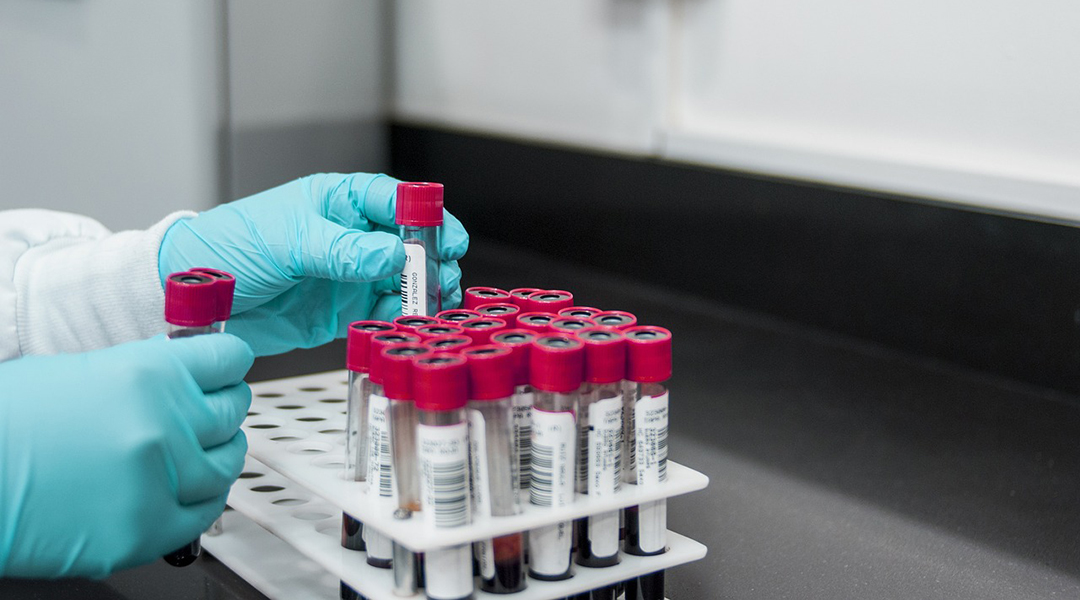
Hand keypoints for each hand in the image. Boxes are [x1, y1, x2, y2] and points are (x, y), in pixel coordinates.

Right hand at [0, 334, 253, 577]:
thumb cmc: (9, 423)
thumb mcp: (83, 372)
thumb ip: (146, 373)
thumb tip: (185, 375)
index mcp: (150, 373)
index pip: (230, 359)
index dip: (228, 364)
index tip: (226, 370)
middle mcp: (165, 423)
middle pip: (233, 410)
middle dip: (222, 408)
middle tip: (209, 412)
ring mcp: (161, 479)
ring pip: (227, 463)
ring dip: (218, 454)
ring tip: (200, 452)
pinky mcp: (148, 529)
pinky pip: (205, 512)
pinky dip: (202, 498)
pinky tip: (188, 490)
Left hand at [157, 173, 469, 355]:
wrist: (192, 297)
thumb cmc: (229, 247)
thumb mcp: (289, 242)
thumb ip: (344, 250)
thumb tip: (394, 254)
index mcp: (337, 203)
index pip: (395, 201)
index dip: (426, 217)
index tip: (448, 237)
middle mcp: (348, 237)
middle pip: (407, 244)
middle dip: (431, 261)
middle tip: (442, 279)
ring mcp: (347, 275)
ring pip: (400, 282)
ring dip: (418, 293)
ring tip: (427, 307)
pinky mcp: (340, 312)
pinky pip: (379, 313)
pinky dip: (395, 319)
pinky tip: (401, 323)